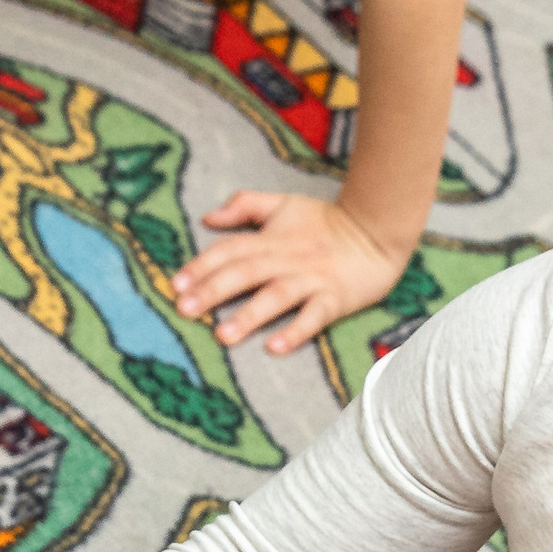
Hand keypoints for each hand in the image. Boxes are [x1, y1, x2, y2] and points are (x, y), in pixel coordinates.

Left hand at [172, 192, 412, 353]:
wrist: (376, 230)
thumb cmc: (327, 221)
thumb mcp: (283, 203)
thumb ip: (244, 206)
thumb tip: (208, 218)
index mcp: (271, 238)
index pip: (229, 249)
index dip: (201, 265)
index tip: (175, 284)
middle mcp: (287, 259)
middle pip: (244, 273)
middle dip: (213, 291)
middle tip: (185, 311)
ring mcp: (311, 280)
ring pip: (275, 297)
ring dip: (248, 315)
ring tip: (222, 335)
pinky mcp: (335, 300)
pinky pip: (313, 318)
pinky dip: (295, 332)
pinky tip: (274, 348)